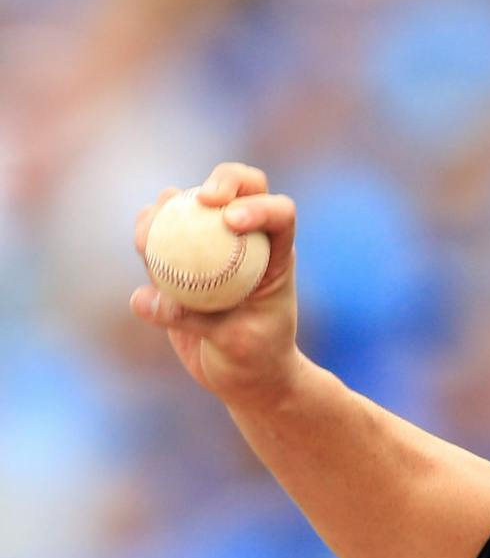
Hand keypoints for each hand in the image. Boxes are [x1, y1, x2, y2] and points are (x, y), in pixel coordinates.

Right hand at [130, 162, 302, 406]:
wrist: (243, 378)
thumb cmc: (255, 360)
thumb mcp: (234, 344)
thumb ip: (194, 320)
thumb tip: (146, 299)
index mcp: (276, 255)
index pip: (279, 214)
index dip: (259, 206)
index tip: (232, 221)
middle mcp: (246, 240)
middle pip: (239, 188)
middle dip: (223, 179)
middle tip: (201, 199)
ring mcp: (210, 245)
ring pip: (187, 205)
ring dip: (166, 209)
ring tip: (152, 237)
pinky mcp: (178, 259)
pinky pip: (157, 236)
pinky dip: (146, 237)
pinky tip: (141, 249)